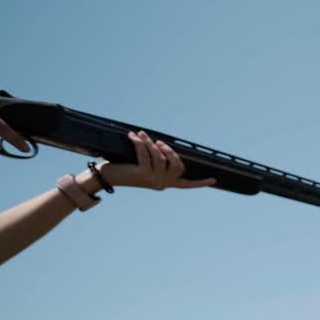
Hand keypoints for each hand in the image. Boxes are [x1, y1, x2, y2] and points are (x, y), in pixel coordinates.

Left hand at [99, 131, 215, 190]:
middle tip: (159, 143)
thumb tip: (159, 146)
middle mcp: (160, 184)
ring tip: (142, 134)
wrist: (105, 179)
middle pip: (177, 166)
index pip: (186, 185)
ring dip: (151, 143)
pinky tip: (133, 136)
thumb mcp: (143, 166)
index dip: (200, 183)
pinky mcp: (141, 173)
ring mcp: (151, 180)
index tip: (214, 180)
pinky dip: (140, 143)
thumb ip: (154, 160)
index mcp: (164, 184)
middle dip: (170, 151)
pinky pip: (145, 154)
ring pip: (160, 158)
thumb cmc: (122, 170)